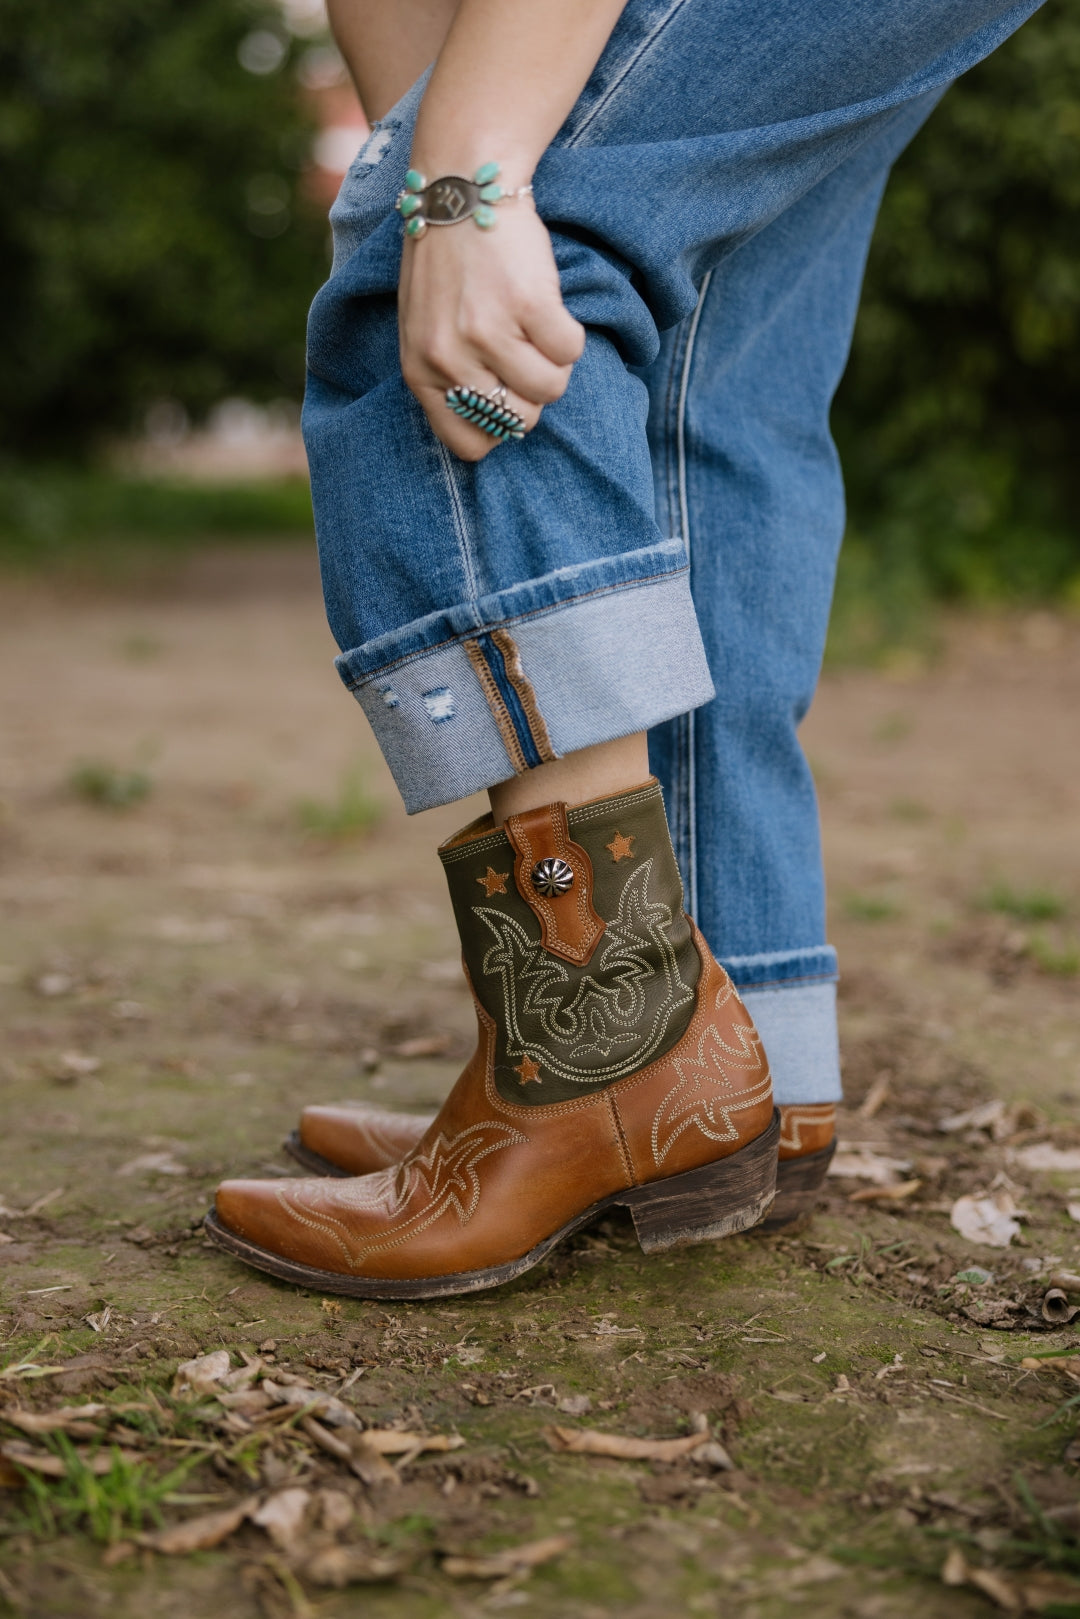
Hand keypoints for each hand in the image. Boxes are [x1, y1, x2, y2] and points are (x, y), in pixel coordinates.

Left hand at [398, 199, 584, 461]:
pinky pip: (570, 349)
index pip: (469, 444)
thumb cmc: (447, 263)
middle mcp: (449, 358)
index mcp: (421, 371)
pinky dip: (569, 332)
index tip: (505, 397)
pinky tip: (546, 303)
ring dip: (555, 361)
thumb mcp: (426, 328)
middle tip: (522, 348)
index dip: (498, 427)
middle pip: (520, 420)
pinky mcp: (528, 305)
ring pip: (551, 388)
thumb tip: (496, 425)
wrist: (462, 187)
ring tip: (534, 325)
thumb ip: (448, 377)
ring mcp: (488, 332)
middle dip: (531, 391)